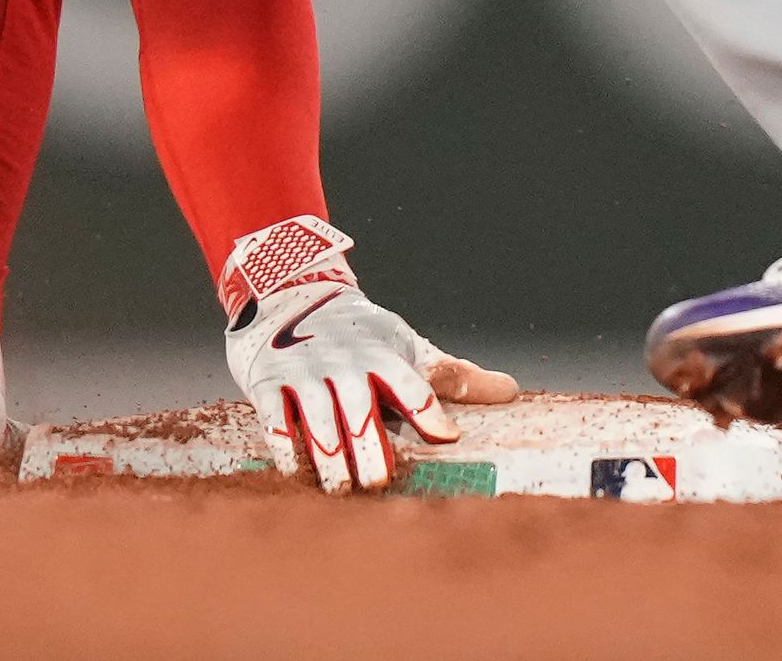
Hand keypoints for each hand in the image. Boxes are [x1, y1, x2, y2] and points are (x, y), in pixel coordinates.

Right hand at [218, 215, 514, 493]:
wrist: (289, 292)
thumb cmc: (361, 333)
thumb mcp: (406, 346)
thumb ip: (453, 375)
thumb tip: (512, 391)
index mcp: (382, 355)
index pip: (408, 381)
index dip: (426, 408)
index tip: (445, 435)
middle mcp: (344, 363)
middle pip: (359, 406)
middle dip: (367, 444)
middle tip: (379, 482)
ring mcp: (304, 372)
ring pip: (317, 416)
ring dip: (328, 454)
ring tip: (340, 490)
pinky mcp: (269, 382)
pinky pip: (275, 415)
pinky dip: (283, 443)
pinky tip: (293, 470)